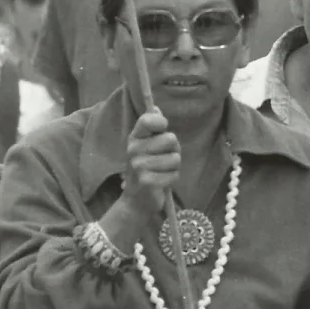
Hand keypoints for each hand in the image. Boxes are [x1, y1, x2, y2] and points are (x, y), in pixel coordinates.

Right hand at [103, 109, 178, 241]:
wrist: (135, 202)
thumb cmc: (145, 170)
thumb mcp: (145, 147)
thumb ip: (152, 128)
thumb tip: (156, 107)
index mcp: (134, 138)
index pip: (148, 120)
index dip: (160, 122)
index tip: (162, 128)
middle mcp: (134, 150)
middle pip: (171, 139)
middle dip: (174, 150)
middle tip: (164, 160)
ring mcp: (139, 166)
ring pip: (175, 158)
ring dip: (174, 168)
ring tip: (162, 172)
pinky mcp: (147, 181)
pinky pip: (174, 175)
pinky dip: (172, 180)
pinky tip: (161, 183)